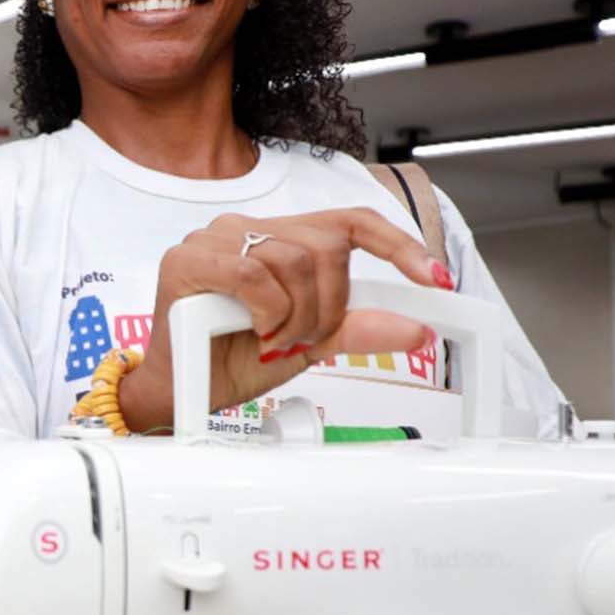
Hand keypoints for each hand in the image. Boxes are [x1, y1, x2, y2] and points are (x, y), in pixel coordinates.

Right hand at [117, 208, 446, 433]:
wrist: (182, 392)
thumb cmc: (233, 360)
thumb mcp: (310, 344)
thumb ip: (357, 328)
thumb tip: (417, 327)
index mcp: (279, 239)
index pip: (349, 221)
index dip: (396, 244)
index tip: (432, 277)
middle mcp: (248, 228)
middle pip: (327, 244)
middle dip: (331, 303)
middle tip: (307, 338)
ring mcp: (216, 238)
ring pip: (295, 259)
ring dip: (297, 315)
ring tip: (274, 340)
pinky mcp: (189, 259)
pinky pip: (254, 272)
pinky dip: (268, 310)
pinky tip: (256, 329)